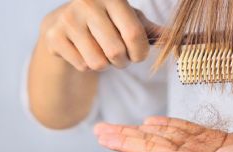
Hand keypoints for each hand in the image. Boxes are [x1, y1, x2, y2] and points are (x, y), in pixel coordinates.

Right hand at [40, 0, 161, 71]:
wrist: (63, 23)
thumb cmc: (104, 21)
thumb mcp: (127, 19)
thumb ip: (151, 30)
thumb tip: (178, 40)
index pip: (134, 34)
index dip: (140, 53)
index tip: (138, 54)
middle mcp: (88, 2)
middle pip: (116, 52)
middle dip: (122, 62)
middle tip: (119, 56)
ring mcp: (68, 19)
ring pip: (98, 63)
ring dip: (105, 65)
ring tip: (100, 53)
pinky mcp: (54, 36)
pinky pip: (82, 66)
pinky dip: (87, 65)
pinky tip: (82, 51)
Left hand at [94, 116, 232, 151]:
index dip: (123, 144)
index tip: (103, 137)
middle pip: (148, 145)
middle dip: (124, 137)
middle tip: (101, 130)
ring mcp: (198, 151)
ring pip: (162, 138)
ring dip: (140, 131)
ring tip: (120, 127)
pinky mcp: (210, 142)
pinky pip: (182, 132)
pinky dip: (167, 126)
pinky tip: (153, 123)